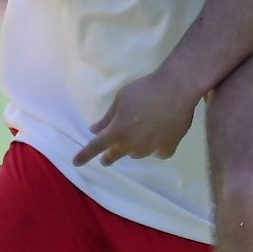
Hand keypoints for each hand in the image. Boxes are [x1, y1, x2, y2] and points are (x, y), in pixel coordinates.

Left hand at [72, 69, 200, 166]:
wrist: (176, 89)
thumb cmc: (144, 90)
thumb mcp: (121, 99)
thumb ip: (107, 118)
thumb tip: (95, 130)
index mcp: (117, 132)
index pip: (96, 146)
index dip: (84, 155)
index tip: (76, 162)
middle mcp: (132, 144)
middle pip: (116, 155)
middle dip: (109, 157)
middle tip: (106, 159)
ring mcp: (151, 148)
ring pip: (137, 154)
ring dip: (133, 148)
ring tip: (138, 138)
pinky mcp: (169, 146)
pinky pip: (158, 153)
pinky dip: (156, 149)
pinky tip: (158, 141)